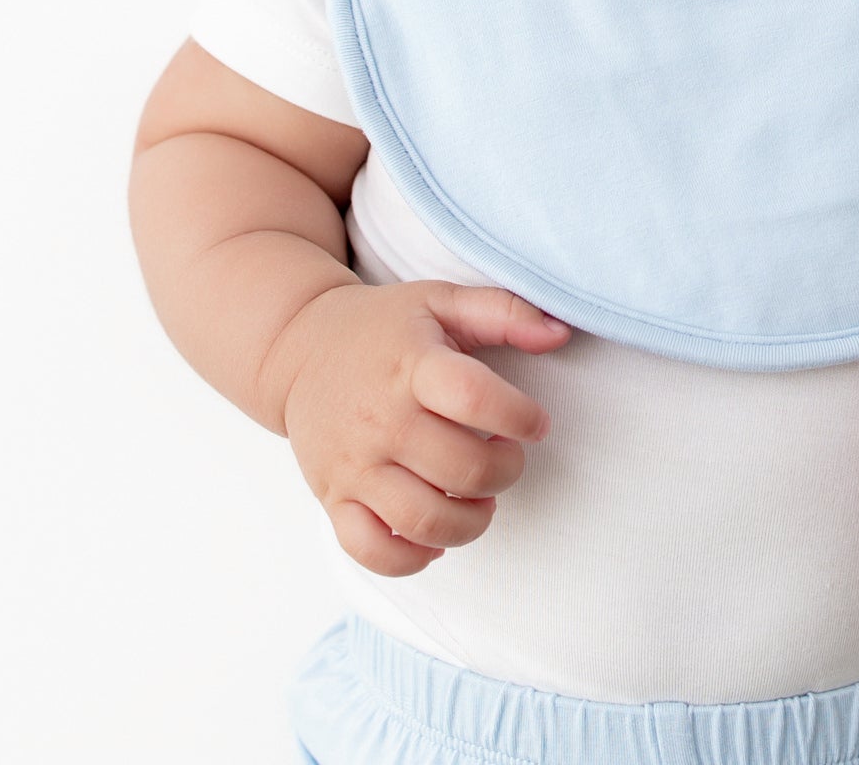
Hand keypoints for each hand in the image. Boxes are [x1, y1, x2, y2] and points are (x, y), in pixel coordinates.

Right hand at [273, 279, 570, 576]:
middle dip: (506, 471)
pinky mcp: (332, 499)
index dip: (521, 417)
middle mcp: (381, 419)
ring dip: (472, 520)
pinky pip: (373, 552)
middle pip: (462, 469)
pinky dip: (414, 558)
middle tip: (508, 457)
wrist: (298, 350)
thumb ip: (506, 312)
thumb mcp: (442, 301)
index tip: (535, 422)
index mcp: (412, 365)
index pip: (475, 398)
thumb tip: (561, 334)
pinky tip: (436, 533)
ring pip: (425, 520)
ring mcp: (354, 465)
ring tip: (481, 497)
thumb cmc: (385, 328)